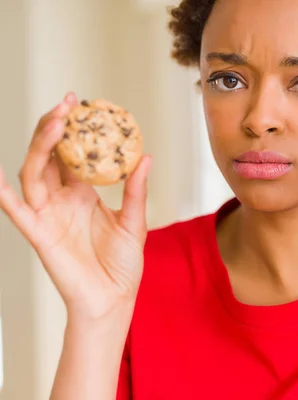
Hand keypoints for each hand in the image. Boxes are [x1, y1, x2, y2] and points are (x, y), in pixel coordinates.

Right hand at [0, 93, 151, 322]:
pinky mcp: (40, 234)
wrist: (114, 298)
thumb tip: (146, 157)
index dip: (73, 130)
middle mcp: (61, 200)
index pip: (72, 155)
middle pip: (48, 156)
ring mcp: (48, 215)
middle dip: (53, 128)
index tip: (82, 104)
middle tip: (67, 104)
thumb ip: (136, 190)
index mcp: (82, 194)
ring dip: (39, 147)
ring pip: (33, 173)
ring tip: (54, 123)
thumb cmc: (122, 264)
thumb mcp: (134, 221)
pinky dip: (3, 196)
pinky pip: (18, 212)